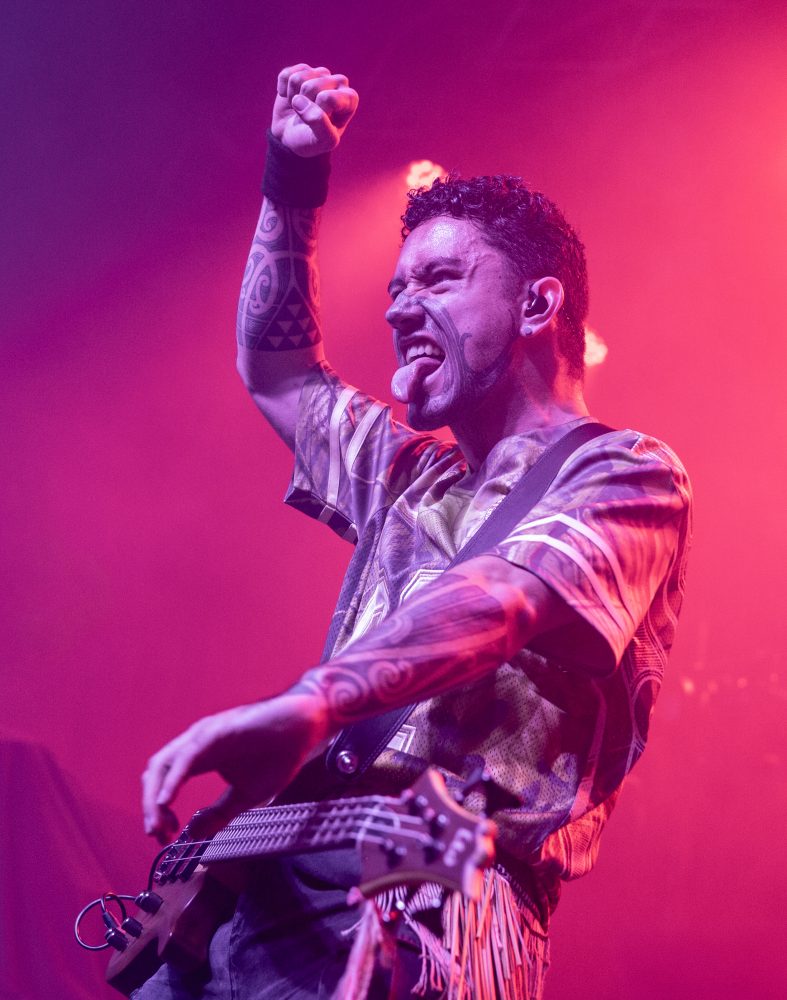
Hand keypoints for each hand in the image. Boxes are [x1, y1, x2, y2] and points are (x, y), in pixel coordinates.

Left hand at [141, 692, 331, 843]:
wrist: (304, 728)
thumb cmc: (278, 756)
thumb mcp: (245, 796)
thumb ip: (219, 814)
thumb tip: (193, 834)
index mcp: (200, 758)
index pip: (164, 783)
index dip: (158, 811)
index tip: (165, 835)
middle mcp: (196, 744)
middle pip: (156, 774)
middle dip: (150, 807)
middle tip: (157, 835)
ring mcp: (204, 735)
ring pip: (164, 764)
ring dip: (155, 797)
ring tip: (159, 824)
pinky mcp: (216, 732)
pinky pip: (186, 757)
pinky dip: (172, 780)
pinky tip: (166, 801)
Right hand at [271, 63, 358, 157]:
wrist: (292, 137)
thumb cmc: (311, 140)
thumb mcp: (322, 141)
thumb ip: (319, 124)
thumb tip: (300, 100)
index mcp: (350, 99)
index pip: (329, 99)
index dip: (318, 114)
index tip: (321, 124)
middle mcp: (338, 82)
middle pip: (312, 87)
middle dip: (304, 106)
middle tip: (307, 116)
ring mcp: (320, 74)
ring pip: (298, 79)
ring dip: (293, 99)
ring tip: (300, 108)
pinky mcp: (301, 70)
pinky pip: (286, 75)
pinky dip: (283, 91)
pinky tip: (291, 98)